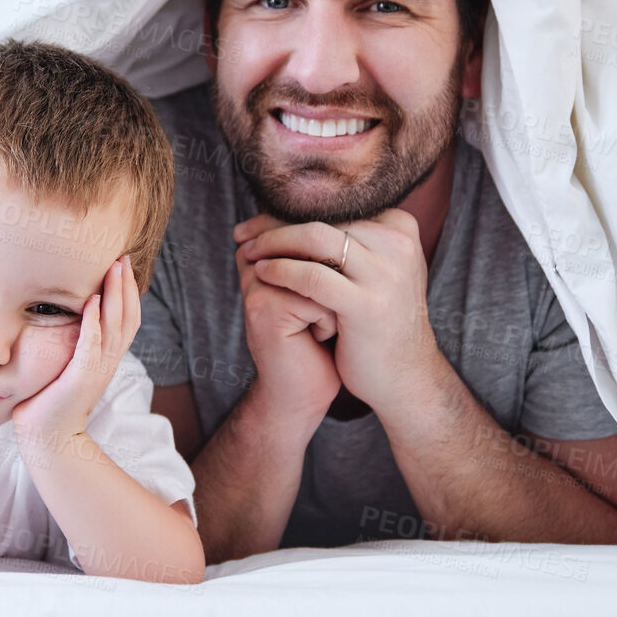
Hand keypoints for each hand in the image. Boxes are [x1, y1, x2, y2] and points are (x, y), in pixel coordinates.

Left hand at [12, 255, 137, 449]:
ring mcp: (96, 370)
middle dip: (125, 286)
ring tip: (114, 269)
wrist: (48, 437)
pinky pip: (91, 346)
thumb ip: (75, 345)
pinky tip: (93, 302)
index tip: (122, 265)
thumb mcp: (68, 366)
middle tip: (123, 257)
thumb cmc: (50, 401)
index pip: (126, 320)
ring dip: (115, 296)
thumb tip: (68, 320)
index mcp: (106, 358)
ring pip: (114, 326)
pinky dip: (94, 323)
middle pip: (127, 317)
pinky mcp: (81, 378)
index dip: (128, 293)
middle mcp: (107, 362)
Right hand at [231, 222, 340, 424]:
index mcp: (268, 256)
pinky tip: (318, 340)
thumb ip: (327, 258)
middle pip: (316, 247)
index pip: (311, 233)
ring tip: (327, 323)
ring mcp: (257, 285)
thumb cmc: (322, 345)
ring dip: (335, 301)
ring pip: (320, 269)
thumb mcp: (328, 294)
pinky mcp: (264, 309)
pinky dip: (329, 322)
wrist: (304, 395)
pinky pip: (317, 297)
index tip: (333, 297)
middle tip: (331, 312)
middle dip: (339, 282)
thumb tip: (360, 220)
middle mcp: (256, 264)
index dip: (336, 265)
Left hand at [236, 209, 443, 411]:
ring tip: (248, 251)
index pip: (334, 205)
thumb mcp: (374, 268)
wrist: (404, 375)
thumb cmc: (376, 320)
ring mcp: (385, 274)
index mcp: (399, 227)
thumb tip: (292, 207)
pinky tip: (262, 273)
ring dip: (273, 242)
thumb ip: (348, 238)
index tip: (257, 218)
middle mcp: (397, 243)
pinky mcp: (367, 305)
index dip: (289, 209)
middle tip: (243, 233)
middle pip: (323, 217)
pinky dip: (282, 270)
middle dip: (275, 222)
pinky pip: (313, 277)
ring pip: (315, 237)